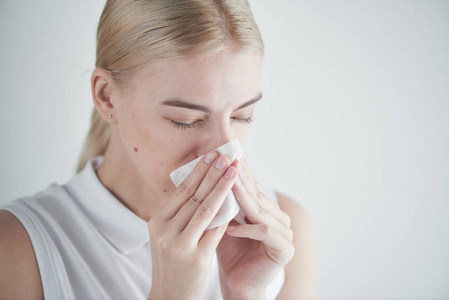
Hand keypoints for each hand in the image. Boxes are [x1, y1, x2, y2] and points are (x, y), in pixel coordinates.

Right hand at [147, 152, 238, 299]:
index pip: (181, 190)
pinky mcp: (195, 257)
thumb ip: (181, 213)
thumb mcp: (169, 235)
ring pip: (205, 208)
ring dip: (222, 187)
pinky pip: (215, 229)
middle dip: (212, 172)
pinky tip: (238, 200)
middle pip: (193, 195)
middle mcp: (165, 230)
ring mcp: (179, 244)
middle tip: (226, 155)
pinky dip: (227, 213)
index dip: (198, 171)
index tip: (211, 154)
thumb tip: (203, 185)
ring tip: (233, 170)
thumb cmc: (173, 263)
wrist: (170, 297)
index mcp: (157, 221)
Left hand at [217, 157, 294, 298]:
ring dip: (244, 198)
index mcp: (266, 208)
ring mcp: (285, 232)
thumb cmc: (228, 251)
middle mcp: (278, 217)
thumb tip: (207, 171)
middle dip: (240, 179)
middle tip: (227, 162)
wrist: (238, 283)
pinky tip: (230, 228)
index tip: (225, 154)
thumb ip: (223, 200)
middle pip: (257, 195)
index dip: (239, 171)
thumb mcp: (224, 221)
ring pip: (261, 211)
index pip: (252, 186)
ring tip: (228, 186)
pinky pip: (265, 233)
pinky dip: (247, 230)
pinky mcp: (285, 249)